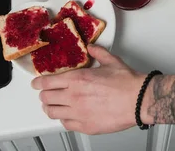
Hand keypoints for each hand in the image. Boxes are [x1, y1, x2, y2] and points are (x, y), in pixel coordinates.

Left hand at [31, 44, 146, 134]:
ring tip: (53, 105)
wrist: (138, 100)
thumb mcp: (111, 61)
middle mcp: (74, 96)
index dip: (38, 83)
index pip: (47, 82)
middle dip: (44, 94)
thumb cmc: (127, 83)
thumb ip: (98, 53)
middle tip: (46, 93)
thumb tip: (91, 47)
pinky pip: (65, 124)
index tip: (36, 83)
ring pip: (52, 112)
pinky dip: (64, 119)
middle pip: (46, 97)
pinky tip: (68, 115)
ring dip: (50, 108)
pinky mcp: (85, 126)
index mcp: (77, 78)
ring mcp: (78, 113)